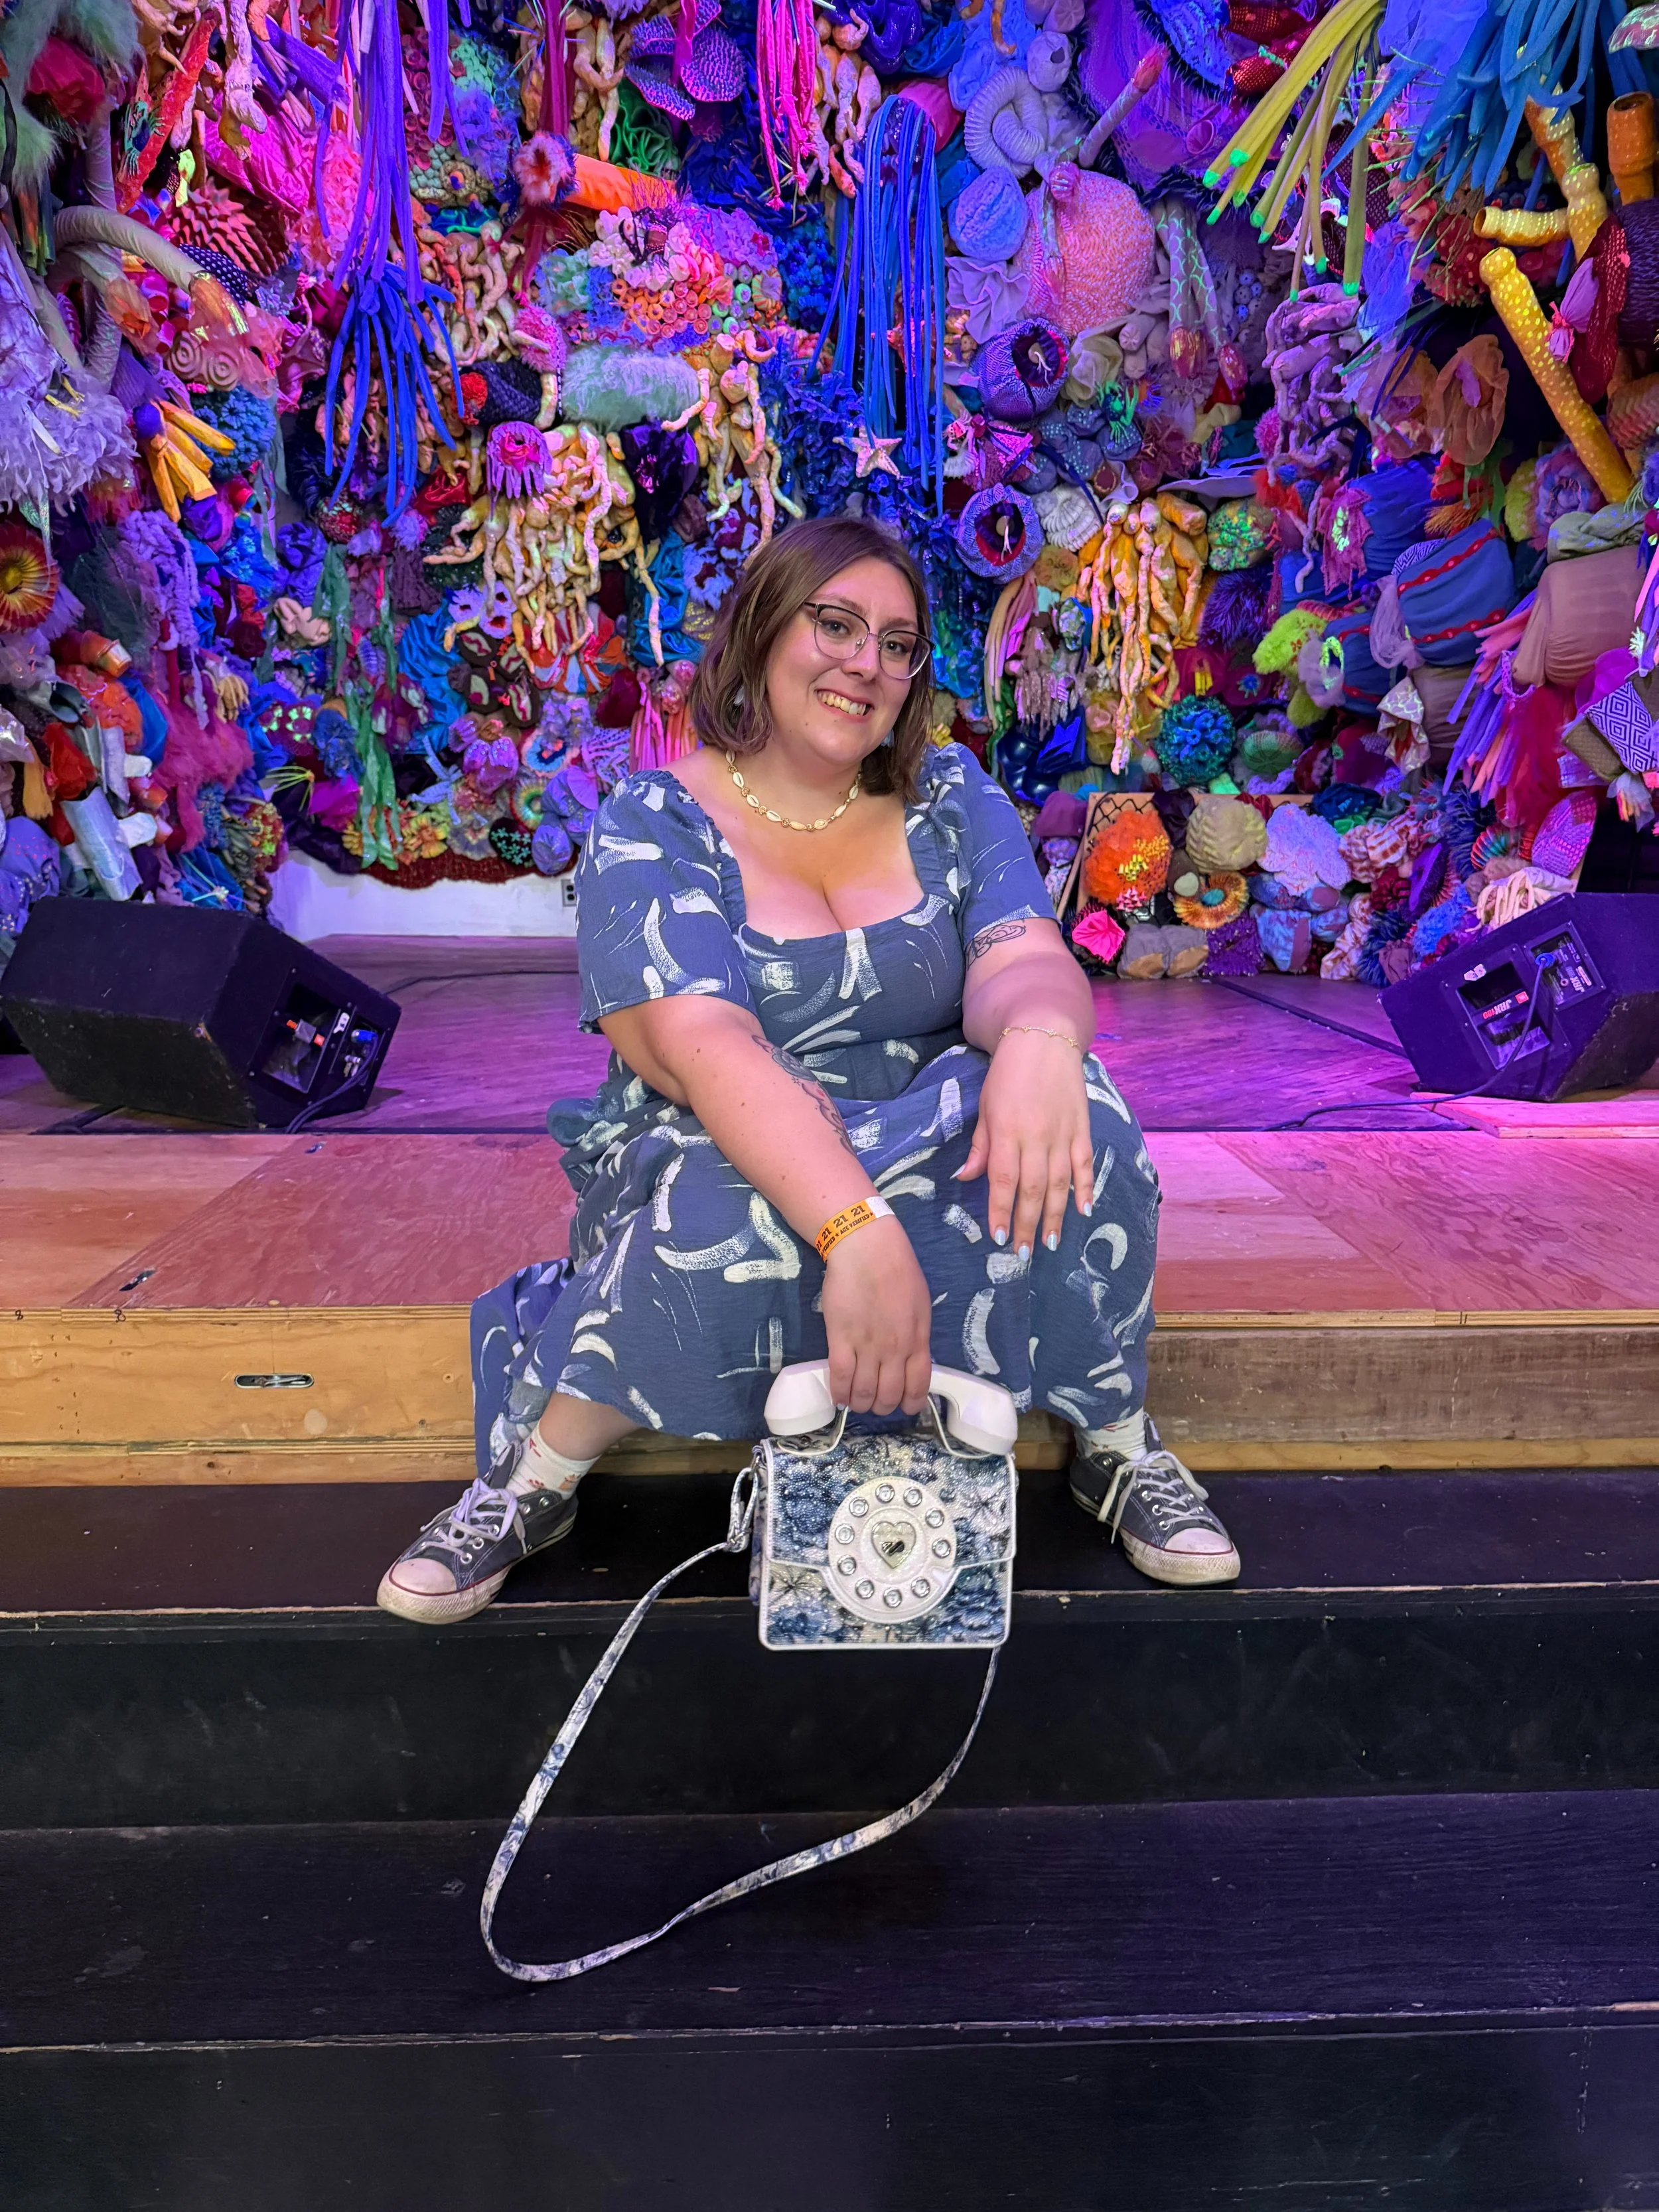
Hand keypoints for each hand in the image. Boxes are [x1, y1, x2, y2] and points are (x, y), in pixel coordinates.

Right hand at [820, 1215, 932, 1417]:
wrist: (866, 1247)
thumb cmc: (896, 1269)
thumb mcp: (920, 1304)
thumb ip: (917, 1334)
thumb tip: (912, 1356)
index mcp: (918, 1340)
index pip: (918, 1385)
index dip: (910, 1403)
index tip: (904, 1407)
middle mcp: (895, 1349)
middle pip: (889, 1394)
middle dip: (882, 1407)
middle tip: (875, 1404)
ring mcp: (867, 1346)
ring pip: (864, 1392)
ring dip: (860, 1403)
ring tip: (856, 1402)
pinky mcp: (840, 1339)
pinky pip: (840, 1377)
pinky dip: (839, 1393)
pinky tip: (838, 1396)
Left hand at [955, 1031, 1093, 1256]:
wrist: (1043, 1038)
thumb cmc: (1007, 1074)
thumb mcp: (985, 1106)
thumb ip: (981, 1145)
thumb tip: (966, 1178)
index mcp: (1007, 1131)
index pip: (1002, 1180)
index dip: (1000, 1211)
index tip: (997, 1238)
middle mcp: (1036, 1136)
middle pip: (1032, 1189)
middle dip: (1027, 1225)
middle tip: (1023, 1254)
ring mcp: (1063, 1133)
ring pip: (1060, 1183)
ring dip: (1056, 1216)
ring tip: (1051, 1243)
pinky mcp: (1082, 1128)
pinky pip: (1085, 1164)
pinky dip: (1086, 1188)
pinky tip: (1084, 1210)